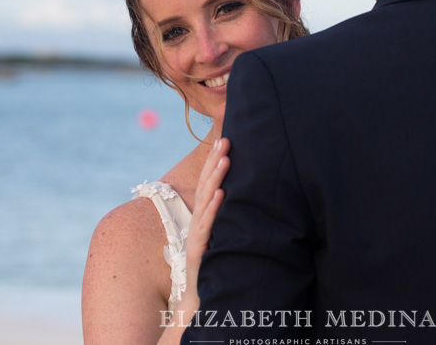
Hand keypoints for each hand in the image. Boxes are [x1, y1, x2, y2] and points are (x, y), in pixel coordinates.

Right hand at [181, 138, 230, 313]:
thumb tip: (238, 195)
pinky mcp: (199, 247)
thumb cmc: (212, 263)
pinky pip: (207, 224)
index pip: (208, 182)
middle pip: (206, 184)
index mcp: (202, 214)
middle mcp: (198, 219)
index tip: (224, 139)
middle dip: (215, 160)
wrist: (200, 295)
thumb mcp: (218, 235)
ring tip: (226, 158)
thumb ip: (224, 216)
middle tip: (225, 139)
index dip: (214, 161)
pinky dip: (215, 208)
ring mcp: (197, 232)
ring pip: (207, 199)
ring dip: (216, 177)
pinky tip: (223, 194)